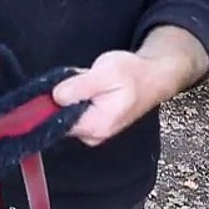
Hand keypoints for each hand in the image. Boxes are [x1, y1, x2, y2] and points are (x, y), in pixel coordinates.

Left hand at [51, 50, 181, 146]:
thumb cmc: (134, 74)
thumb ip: (78, 87)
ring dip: (74, 96)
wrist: (155, 78)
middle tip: (86, 80)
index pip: (56, 121)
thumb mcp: (104, 73)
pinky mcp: (96, 125)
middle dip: (67, 96)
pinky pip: (77, 112)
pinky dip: (81, 98)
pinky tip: (95, 89)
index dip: (53, 101)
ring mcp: (95, 133)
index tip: (66, 84)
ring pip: (69, 113)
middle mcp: (93, 136)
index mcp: (94, 127)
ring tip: (93, 83)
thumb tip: (55, 97)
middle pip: (61, 117)